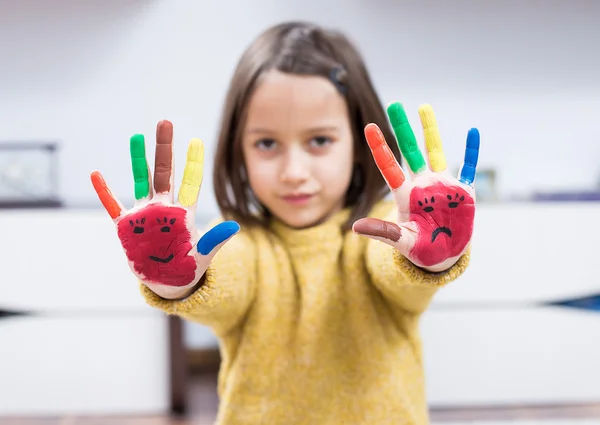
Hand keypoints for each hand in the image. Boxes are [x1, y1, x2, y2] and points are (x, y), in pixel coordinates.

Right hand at [90, 120, 239, 297]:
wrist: (167, 282)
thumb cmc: (188, 266)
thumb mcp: (203, 254)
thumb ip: (215, 240)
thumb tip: (235, 226)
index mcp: (183, 213)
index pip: (190, 182)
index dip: (192, 162)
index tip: (196, 140)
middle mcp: (163, 207)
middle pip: (164, 172)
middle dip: (165, 148)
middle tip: (165, 122)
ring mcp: (144, 215)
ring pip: (141, 181)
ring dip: (138, 160)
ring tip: (136, 137)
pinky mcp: (127, 227)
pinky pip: (112, 206)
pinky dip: (104, 192)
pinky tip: (96, 174)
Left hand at [353, 102, 479, 271]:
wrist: (444, 256)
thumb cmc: (420, 248)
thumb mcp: (401, 241)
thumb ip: (383, 232)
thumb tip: (355, 228)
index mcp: (405, 195)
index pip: (389, 167)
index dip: (380, 147)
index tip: (369, 126)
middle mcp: (422, 184)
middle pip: (410, 151)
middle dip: (403, 128)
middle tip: (394, 105)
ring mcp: (443, 186)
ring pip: (435, 151)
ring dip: (430, 130)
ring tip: (423, 107)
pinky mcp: (463, 192)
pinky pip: (469, 167)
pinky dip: (471, 151)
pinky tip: (473, 131)